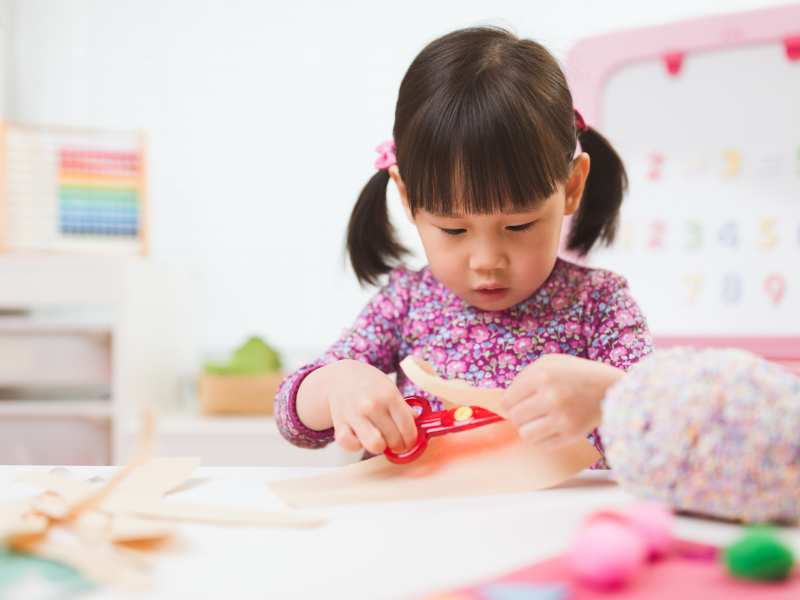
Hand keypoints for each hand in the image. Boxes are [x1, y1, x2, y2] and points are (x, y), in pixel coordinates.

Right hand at [298, 360, 417, 454]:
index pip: (408, 427)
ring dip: (380, 447)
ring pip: (375, 445)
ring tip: (380, 439)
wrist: (341, 377)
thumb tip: (418, 424)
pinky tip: (361, 438)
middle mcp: (372, 405)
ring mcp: (355, 415)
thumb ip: (404, 408)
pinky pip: (350, 445)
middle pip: (394, 439)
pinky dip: (357, 445)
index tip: (410, 441)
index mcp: (389, 395)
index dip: (411, 439)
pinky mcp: (340, 424)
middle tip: (396, 442)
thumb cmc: (370, 384)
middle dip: (398, 445)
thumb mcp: (391, 389)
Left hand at [500, 354, 623, 450]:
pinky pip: (542, 444)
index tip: (519, 403)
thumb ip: (524, 378)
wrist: (611, 388)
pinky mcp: (572, 434)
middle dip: (519, 416)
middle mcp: (551, 397)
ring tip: (539, 421)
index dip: (510, 403)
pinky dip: (544, 438)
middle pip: (515, 418)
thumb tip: (504, 403)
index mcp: (543, 375)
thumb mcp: (550, 363)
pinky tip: (552, 427)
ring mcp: (562, 418)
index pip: (507, 400)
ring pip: (525, 434)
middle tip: (530, 412)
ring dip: (529, 429)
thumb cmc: (575, 374)